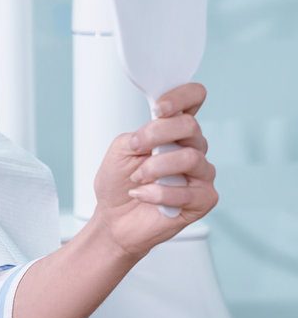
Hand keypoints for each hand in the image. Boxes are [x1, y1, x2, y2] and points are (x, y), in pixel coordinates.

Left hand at [92, 82, 218, 258]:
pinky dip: (158, 193)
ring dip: (155, 167)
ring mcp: (201, 174)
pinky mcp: (203, 199)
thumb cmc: (119, 184)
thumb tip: (161, 133)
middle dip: (156, 135)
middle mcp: (192, 148)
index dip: (182, 97)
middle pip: (190, 126)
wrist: (114, 220)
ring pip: (190, 157)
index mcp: (174, 131)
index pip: (194, 99)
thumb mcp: (121, 150)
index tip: (159, 109)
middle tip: (136, 149)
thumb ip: (139, 134)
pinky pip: (188, 191)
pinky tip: (142, 195)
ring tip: (136, 179)